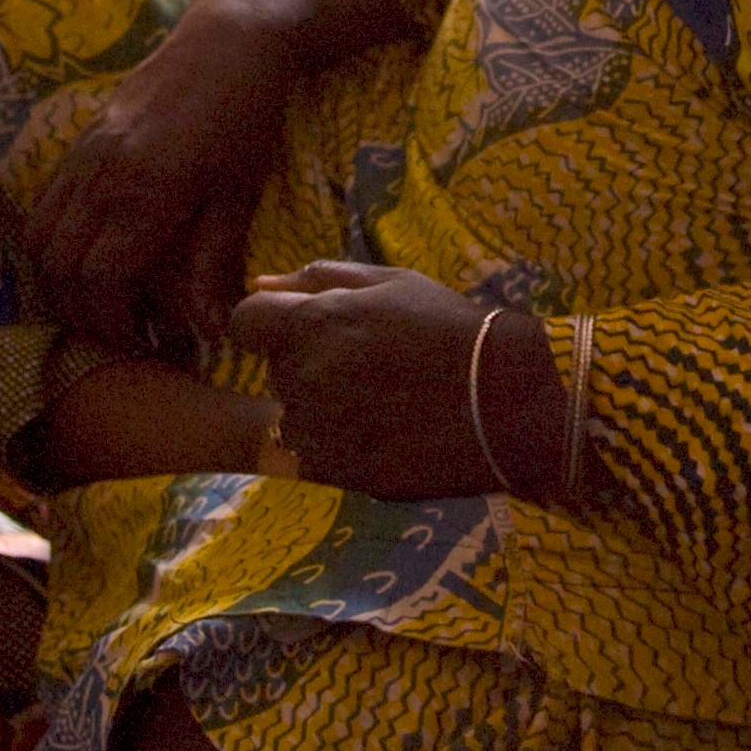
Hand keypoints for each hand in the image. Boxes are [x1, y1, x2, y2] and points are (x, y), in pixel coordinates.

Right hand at [30, 12, 294, 352]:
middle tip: (122, 331)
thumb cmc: (248, 116)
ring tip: (100, 300)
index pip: (101, 281)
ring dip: (60, 281)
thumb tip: (207, 330)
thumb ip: (214, 261)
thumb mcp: (240, 193)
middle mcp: (103, 175)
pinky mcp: (78, 139)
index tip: (143, 342)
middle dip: (84, 313)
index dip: (113, 324)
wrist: (230, 37)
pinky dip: (51, 241)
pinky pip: (44, 202)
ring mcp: (84, 154)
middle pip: (61, 268)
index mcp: (147, 193)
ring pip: (42, 237)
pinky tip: (86, 254)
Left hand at [227, 262, 564, 501]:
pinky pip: (315, 453)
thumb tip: (262, 284)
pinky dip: (339, 443)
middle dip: (307, 361)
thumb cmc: (450, 328)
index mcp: (312, 323)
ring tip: (381, 400)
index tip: (302, 330)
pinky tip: (385, 431)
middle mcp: (303, 377)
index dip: (269, 325)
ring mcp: (318, 430)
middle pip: (276, 368)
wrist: (506, 402)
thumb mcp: (392, 283)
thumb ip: (319, 279)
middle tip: (368, 362)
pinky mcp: (337, 471)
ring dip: (321, 406)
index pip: (244, 324)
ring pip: (294, 414)